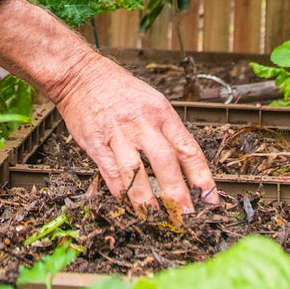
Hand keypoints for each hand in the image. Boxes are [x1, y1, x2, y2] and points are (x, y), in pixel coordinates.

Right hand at [0, 0, 216, 216]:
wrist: (79, 74)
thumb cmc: (118, 89)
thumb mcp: (151, 101)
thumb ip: (165, 131)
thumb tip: (184, 165)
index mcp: (161, 112)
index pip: (187, 148)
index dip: (201, 176)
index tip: (210, 198)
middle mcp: (141, 122)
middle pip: (164, 161)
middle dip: (176, 191)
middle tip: (185, 213)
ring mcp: (117, 133)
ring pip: (135, 170)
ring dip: (145, 197)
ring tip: (153, 214)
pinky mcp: (95, 142)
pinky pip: (110, 170)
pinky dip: (119, 188)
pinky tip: (125, 200)